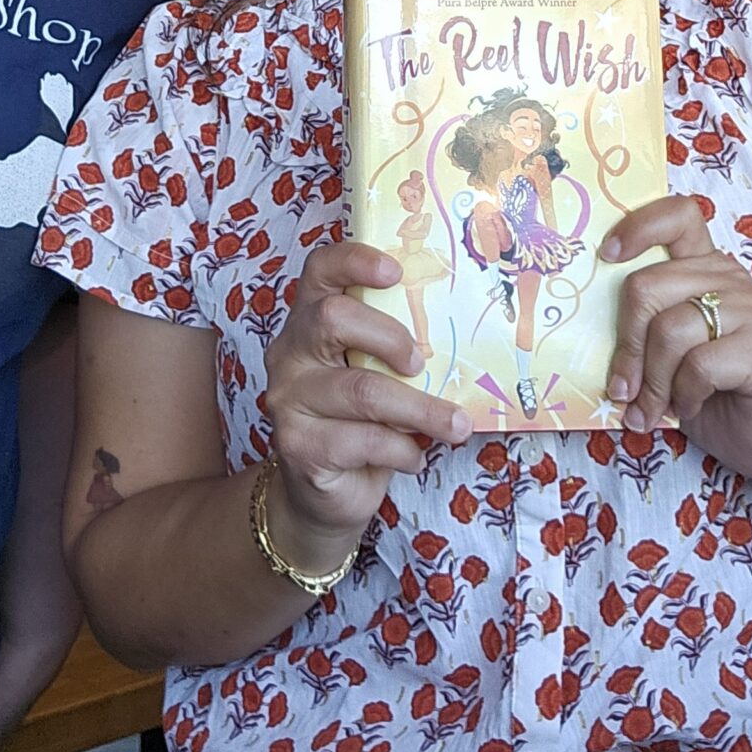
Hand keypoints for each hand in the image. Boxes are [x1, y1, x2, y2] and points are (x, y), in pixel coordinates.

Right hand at [263, 236, 470, 570]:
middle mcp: (290, 351)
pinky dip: (403, 450)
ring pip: (362, 390)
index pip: (320, 269)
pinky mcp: (298, 445)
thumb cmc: (362, 420)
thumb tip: (463, 335)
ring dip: (421, 410)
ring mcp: (288, 399)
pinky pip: (366, 440)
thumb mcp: (378, 374)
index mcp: (310, 319)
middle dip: (391, 338)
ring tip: (455, 426)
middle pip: (334, 319)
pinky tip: (413, 457)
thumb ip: (396, 349)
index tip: (396, 272)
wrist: (326, 491)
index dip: (355, 261)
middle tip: (421, 364)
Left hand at [601, 196, 751, 490]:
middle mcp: (729, 280)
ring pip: (670, 329)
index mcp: (703, 268)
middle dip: (627, 347)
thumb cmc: (708, 393)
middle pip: (649, 286)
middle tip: (623, 390)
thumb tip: (586, 335)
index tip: (607, 255)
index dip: (638, 227)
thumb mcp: (665, 354)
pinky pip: (699, 365)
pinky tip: (688, 408)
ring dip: (652, 381)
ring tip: (652, 410)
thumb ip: (641, 329)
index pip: (678, 216)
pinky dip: (683, 395)